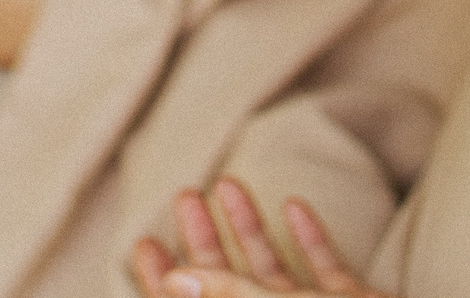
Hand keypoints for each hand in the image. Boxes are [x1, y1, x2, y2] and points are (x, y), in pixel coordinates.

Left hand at [130, 178, 396, 297]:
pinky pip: (329, 276)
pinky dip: (312, 242)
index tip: (141, 242)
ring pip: (277, 277)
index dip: (163, 284)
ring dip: (253, 231)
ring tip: (230, 182)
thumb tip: (170, 282)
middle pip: (232, 289)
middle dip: (206, 244)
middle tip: (184, 195)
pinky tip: (298, 205)